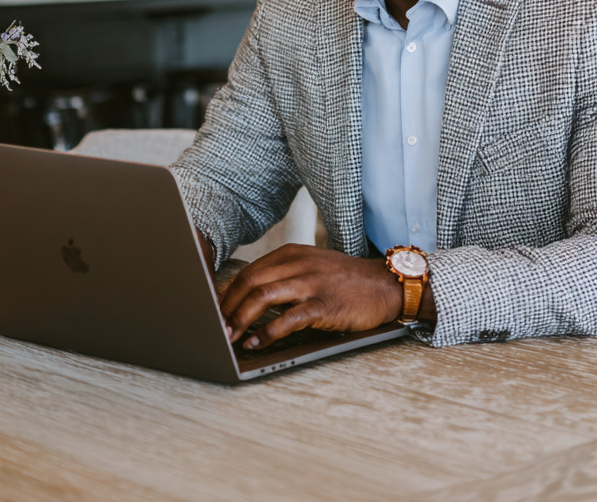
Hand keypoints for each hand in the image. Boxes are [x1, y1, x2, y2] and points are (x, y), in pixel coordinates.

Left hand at [218, 244, 404, 349]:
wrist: (383, 284)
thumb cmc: (343, 280)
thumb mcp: (310, 267)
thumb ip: (281, 276)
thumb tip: (245, 297)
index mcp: (291, 254)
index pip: (248, 271)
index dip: (226, 293)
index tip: (213, 312)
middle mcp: (298, 264)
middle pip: (250, 282)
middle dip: (227, 307)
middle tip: (216, 328)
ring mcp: (311, 283)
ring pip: (263, 296)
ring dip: (241, 319)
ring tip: (230, 337)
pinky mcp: (324, 305)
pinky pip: (288, 319)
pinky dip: (267, 333)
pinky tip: (257, 343)